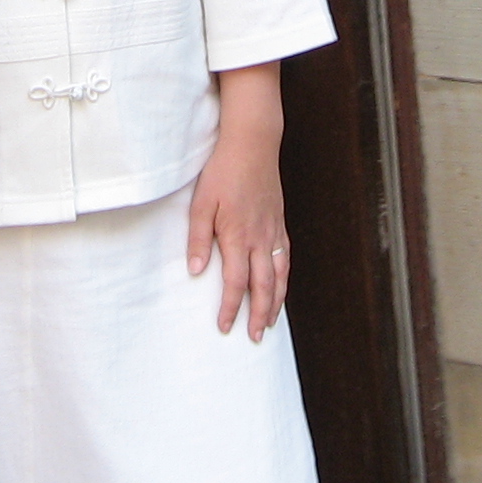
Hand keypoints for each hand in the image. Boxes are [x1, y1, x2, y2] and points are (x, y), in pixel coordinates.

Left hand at [188, 63, 288, 341]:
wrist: (252, 144)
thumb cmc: (222, 172)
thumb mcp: (201, 203)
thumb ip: (198, 239)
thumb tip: (195, 272)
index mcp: (237, 236)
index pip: (235, 283)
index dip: (230, 308)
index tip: (225, 327)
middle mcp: (260, 239)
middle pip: (263, 286)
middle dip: (259, 314)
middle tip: (255, 338)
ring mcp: (273, 231)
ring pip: (279, 275)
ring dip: (276, 302)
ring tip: (271, 322)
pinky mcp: (279, 222)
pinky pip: (286, 257)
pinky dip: (284, 278)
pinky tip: (281, 286)